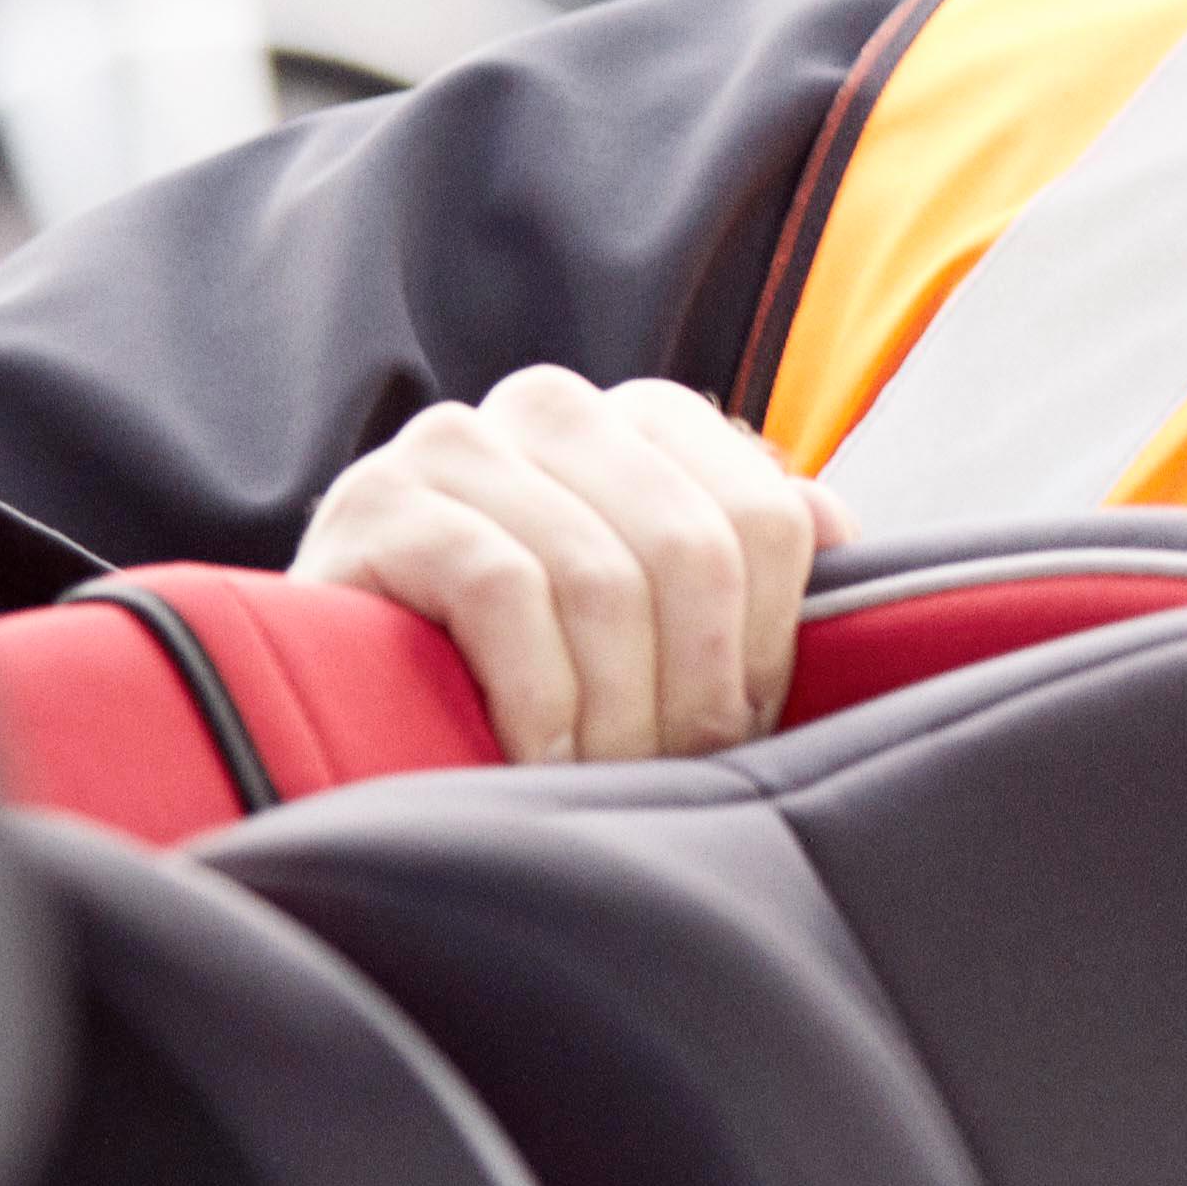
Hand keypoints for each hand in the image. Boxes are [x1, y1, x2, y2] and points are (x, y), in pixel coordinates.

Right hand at [290, 368, 850, 763]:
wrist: (345, 694)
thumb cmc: (531, 669)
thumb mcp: (653, 612)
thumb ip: (745, 562)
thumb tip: (841, 526)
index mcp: (643, 418)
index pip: (767, 519)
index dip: (764, 647)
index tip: (737, 730)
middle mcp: (554, 405)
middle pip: (693, 549)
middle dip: (692, 691)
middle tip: (666, 773)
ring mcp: (456, 441)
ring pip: (601, 578)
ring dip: (613, 711)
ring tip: (601, 779)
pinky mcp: (377, 501)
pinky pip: (502, 591)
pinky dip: (535, 696)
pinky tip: (533, 757)